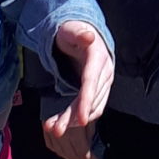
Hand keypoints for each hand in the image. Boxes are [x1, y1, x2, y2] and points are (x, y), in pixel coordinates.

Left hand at [44, 20, 113, 158]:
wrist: (83, 35)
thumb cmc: (73, 32)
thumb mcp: (71, 29)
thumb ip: (78, 33)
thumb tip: (89, 36)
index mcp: (98, 57)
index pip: (92, 82)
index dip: (86, 101)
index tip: (81, 120)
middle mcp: (104, 73)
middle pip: (91, 100)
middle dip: (74, 117)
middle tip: (56, 129)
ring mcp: (102, 83)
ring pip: (91, 108)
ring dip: (73, 120)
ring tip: (54, 128)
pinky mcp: (96, 91)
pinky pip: (89, 107)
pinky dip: (75, 117)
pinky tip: (60, 123)